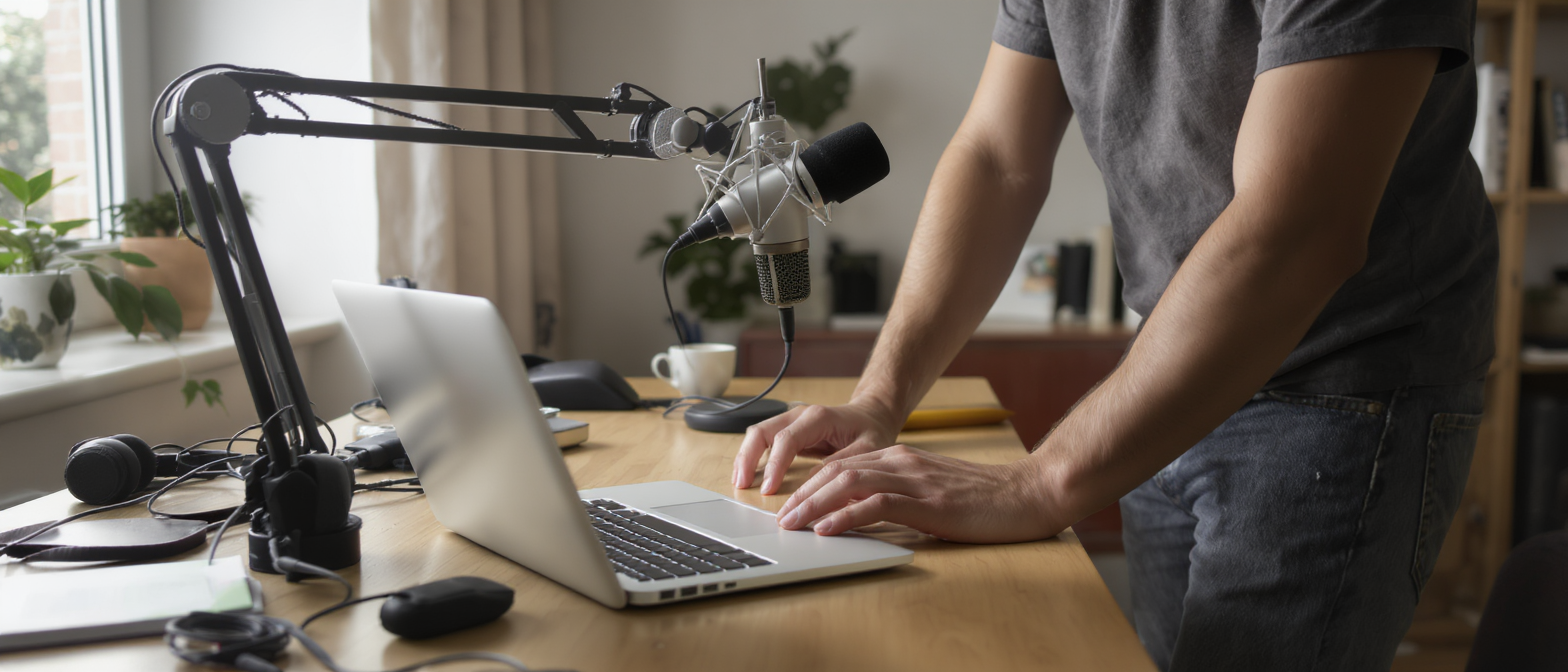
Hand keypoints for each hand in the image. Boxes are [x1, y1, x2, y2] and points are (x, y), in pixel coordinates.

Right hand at [733, 401, 899, 494]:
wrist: (871, 415)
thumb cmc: (871, 431)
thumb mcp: (869, 448)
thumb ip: (846, 462)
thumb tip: (818, 480)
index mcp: (818, 417)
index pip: (787, 439)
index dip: (775, 464)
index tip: (769, 489)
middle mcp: (800, 415)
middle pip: (762, 431)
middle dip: (748, 458)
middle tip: (742, 485)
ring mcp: (791, 421)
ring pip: (758, 433)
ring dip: (745, 457)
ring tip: (740, 482)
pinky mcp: (788, 431)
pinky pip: (764, 440)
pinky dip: (753, 456)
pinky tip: (748, 475)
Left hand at [774, 444, 1065, 542]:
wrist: (1027, 493)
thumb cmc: (984, 498)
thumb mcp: (933, 491)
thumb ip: (901, 495)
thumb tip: (867, 513)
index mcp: (902, 458)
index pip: (844, 465)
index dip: (812, 484)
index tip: (791, 503)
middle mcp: (903, 462)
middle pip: (838, 472)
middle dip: (804, 494)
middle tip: (781, 517)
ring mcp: (914, 480)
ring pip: (850, 484)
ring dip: (815, 505)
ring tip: (793, 523)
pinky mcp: (927, 502)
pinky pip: (877, 505)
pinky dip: (847, 516)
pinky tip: (828, 528)